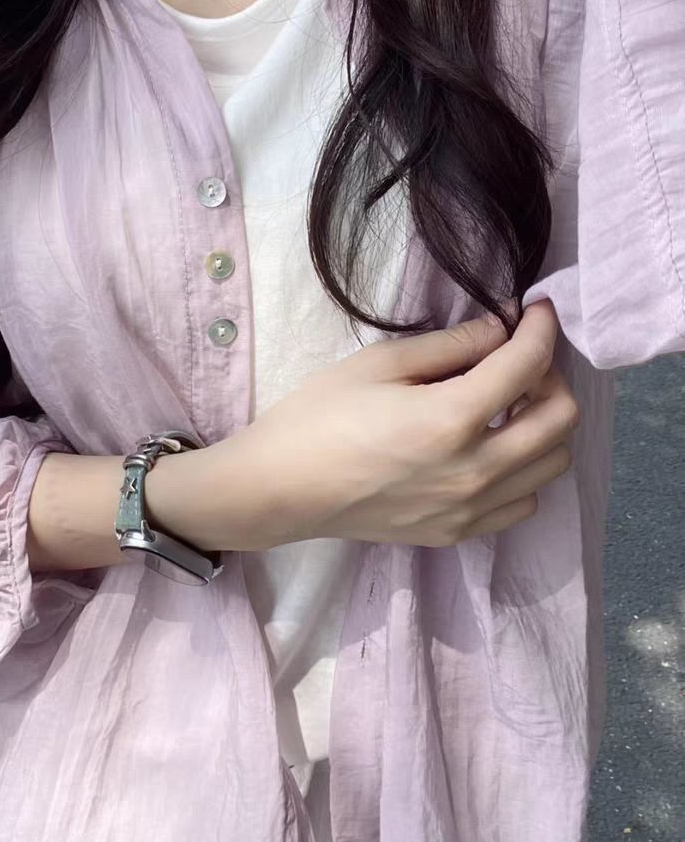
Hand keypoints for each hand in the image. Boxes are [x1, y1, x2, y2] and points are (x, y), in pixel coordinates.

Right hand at [229, 299, 579, 549]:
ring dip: (542, 424)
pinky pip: (523, 500)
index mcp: (452, 419)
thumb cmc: (319, 416)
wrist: (280, 488)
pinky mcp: (458, 532)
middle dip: (551, 374)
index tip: (535, 309)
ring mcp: (470, 509)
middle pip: (562, 419)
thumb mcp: (380, 362)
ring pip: (552, 463)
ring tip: (505, 403)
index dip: (541, 327)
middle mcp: (474, 470)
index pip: (529, 364)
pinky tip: (489, 448)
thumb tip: (501, 329)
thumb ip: (451, 345)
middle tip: (517, 356)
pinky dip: (523, 469)